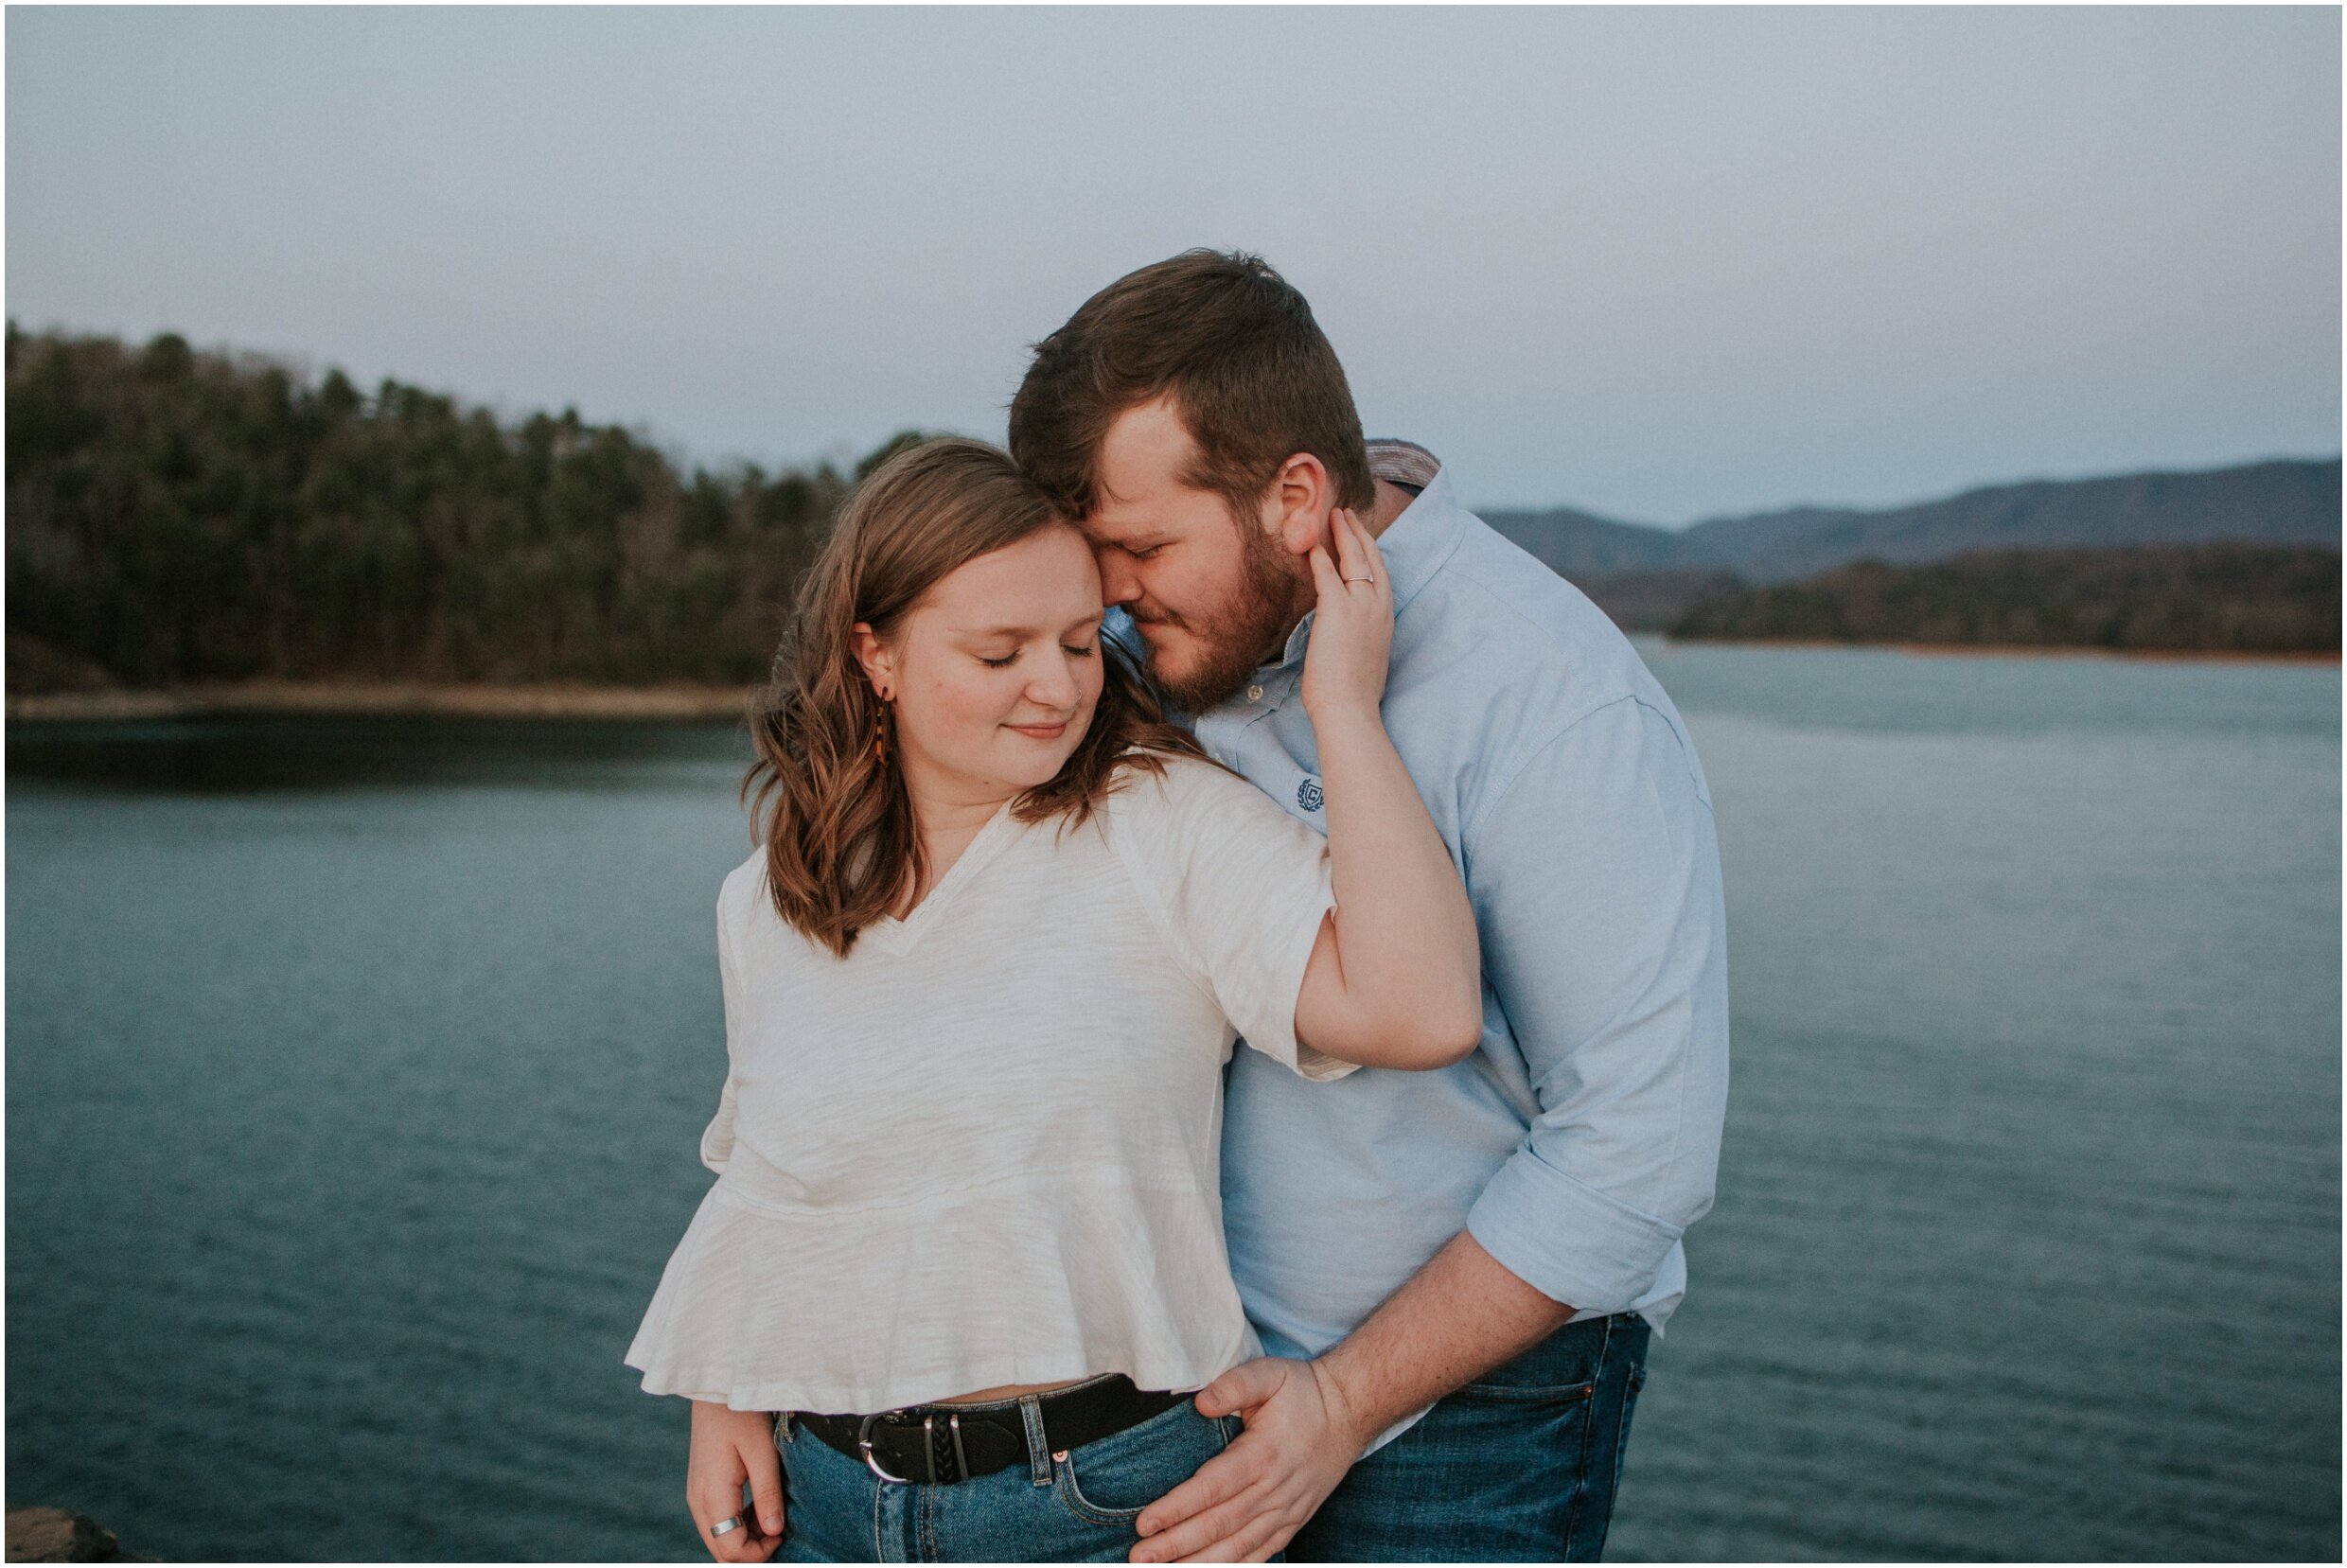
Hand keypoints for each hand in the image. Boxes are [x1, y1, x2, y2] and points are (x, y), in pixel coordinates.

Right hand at [687, 1399, 785, 1562]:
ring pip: (717, 1537)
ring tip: (770, 1517)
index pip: (730, 1549)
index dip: (758, 1554)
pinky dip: (736, 1525)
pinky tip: (757, 1507)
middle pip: (720, 1550)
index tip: (781, 1534)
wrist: (715, 1389)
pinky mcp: (700, 1488)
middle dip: (750, 1551)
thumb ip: (767, 1495)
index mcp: (711, 1496)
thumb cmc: (741, 1415)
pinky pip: (715, 1521)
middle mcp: (697, 1501)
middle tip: (778, 1532)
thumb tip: (773, 1531)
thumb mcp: (762, 1453)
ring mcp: (696, 1495)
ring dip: (744, 1538)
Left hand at [1128, 1358, 1365, 1563]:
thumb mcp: (1270, 1373)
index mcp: (1264, 1455)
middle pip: (1219, 1525)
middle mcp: (1275, 1490)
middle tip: (1139, 1558)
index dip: (1177, 1508)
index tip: (1144, 1523)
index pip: (1212, 1488)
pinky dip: (1234, 1567)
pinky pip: (1261, 1553)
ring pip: (1237, 1547)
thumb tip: (1201, 1402)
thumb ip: (1234, 1384)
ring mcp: (1286, 1511)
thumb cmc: (1303, 1392)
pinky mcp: (1292, 1523)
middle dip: (1176, 1545)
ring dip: (1199, 1563)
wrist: (1350, 1412)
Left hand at [1299, 509, 1393, 722]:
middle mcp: (1378, 606)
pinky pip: (1327, 575)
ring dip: (1342, 534)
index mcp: (1386, 617)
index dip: (1370, 550)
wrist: (1350, 709)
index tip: (1361, 535)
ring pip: (1353, 559)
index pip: (1380, 573)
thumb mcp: (1364, 655)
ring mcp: (1361, 607)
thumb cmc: (1353, 692)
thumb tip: (1344, 632)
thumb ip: (1358, 635)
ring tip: (1332, 516)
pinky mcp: (1338, 611)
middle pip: (1370, 558)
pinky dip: (1319, 557)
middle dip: (1358, 532)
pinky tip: (1311, 544)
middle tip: (1345, 514)